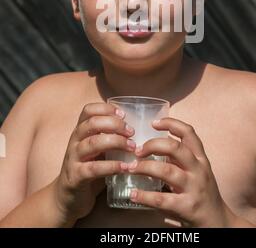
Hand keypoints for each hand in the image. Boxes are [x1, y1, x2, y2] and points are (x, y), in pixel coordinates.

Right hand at [53, 102, 135, 222]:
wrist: (66, 199)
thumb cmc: (87, 169)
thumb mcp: (97, 150)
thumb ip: (109, 138)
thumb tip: (136, 129)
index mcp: (80, 132)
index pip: (88, 110)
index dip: (106, 108)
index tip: (123, 114)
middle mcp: (75, 142)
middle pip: (92, 123)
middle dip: (114, 124)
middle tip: (131, 132)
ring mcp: (73, 159)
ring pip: (93, 143)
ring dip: (116, 142)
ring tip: (132, 148)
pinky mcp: (75, 177)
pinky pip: (94, 168)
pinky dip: (111, 166)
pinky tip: (125, 167)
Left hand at [123, 117, 233, 227]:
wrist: (219, 223)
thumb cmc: (202, 194)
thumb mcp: (196, 171)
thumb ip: (180, 159)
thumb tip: (155, 145)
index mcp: (200, 159)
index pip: (189, 133)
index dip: (171, 123)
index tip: (154, 122)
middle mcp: (199, 170)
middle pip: (175, 148)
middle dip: (153, 145)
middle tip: (137, 150)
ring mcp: (194, 188)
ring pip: (167, 171)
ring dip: (145, 168)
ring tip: (131, 168)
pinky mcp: (187, 207)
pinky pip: (162, 199)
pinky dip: (144, 196)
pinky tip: (133, 195)